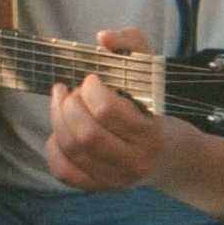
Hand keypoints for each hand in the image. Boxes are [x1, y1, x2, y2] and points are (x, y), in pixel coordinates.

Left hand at [45, 27, 163, 190]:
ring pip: (72, 150)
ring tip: (63, 102)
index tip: (91, 79)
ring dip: (58, 119)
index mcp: (150, 133)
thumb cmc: (153, 107)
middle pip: (86, 134)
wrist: (170, 156)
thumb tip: (103, 38)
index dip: (91, 89)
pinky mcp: (98, 186)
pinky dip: (53, 147)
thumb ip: (131, 44)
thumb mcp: (150, 70)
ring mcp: (115, 179)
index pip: (108, 111)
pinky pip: (64, 171)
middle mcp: (134, 161)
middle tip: (73, 91)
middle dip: (70, 106)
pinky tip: (60, 128)